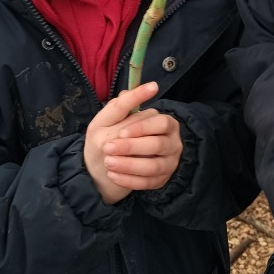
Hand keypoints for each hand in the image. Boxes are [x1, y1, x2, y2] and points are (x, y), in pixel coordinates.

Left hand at [84, 81, 182, 204]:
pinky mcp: (161, 180)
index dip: (142, 127)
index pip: (160, 122)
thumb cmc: (109, 137)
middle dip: (131, 147)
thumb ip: (121, 105)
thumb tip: (131, 90)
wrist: (102, 166)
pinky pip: (148, 183)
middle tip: (108, 149)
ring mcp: (168, 163)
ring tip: (109, 163)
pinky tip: (113, 175)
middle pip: (157, 144)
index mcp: (164, 123)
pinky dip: (129, 180)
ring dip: (129, 165)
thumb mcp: (109, 119)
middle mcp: (171, 142)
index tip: (121, 132)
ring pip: (153, 166)